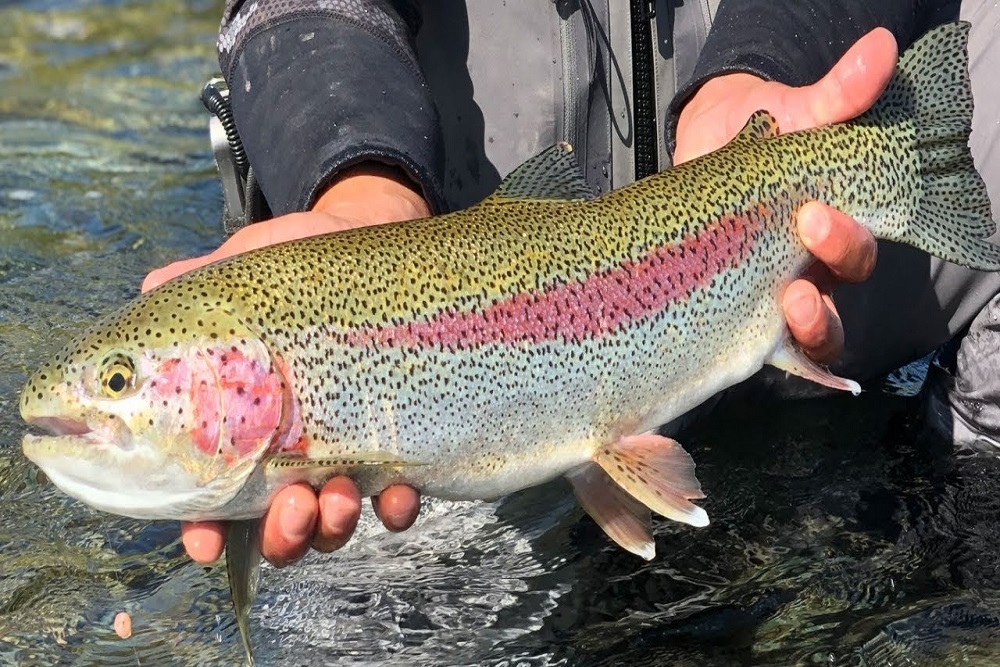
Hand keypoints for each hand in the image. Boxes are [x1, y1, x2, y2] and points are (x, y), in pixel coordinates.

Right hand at [143, 163, 427, 565]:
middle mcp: (289, 454)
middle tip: (292, 504)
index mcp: (239, 431)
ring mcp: (343, 455)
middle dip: (283, 534)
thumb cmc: (288, 263)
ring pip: (332, 523)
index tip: (208, 542)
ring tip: (340, 494)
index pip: (211, 499)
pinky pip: (396, 501)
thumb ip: (186, 290)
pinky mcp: (395, 444)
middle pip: (277, 527)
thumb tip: (152, 288)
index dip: (203, 530)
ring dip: (333, 525)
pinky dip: (395, 510)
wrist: (365, 233)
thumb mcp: (235, 273)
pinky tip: (397, 493)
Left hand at [674, 27, 894, 362]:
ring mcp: (763, 291)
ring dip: (795, 332)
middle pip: (829, 308)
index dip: (843, 245)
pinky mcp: (724, 304)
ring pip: (797, 336)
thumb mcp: (794, 113)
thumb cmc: (760, 132)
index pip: (854, 255)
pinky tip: (729, 361)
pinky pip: (742, 342)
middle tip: (793, 284)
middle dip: (819, 303)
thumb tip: (879, 48)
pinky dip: (743, 355)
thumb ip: (836, 95)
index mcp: (828, 231)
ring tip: (780, 312)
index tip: (814, 214)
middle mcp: (804, 270)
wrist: (707, 141)